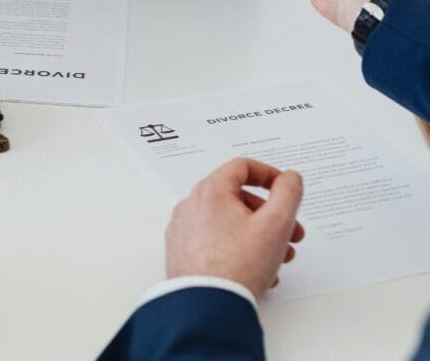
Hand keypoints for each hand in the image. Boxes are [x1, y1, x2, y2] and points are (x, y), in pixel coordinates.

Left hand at [165, 158, 304, 298]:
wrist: (208, 306)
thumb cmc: (238, 265)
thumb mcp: (275, 224)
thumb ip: (288, 194)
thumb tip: (289, 177)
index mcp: (210, 192)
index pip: (242, 167)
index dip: (269, 174)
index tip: (285, 188)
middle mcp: (191, 206)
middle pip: (237, 198)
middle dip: (271, 215)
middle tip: (292, 234)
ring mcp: (184, 229)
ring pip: (229, 223)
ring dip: (259, 235)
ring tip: (279, 258)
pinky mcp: (182, 251)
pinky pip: (215, 241)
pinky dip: (239, 249)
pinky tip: (259, 271)